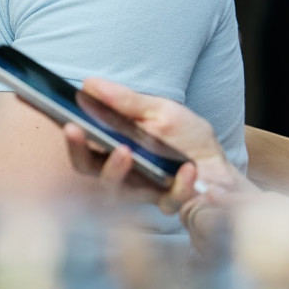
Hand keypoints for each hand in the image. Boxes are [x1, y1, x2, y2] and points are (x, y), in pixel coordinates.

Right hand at [63, 78, 252, 229]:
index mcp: (115, 150)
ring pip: (115, 192)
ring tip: (125, 150)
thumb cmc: (187, 139)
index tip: (68, 122)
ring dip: (115, 171)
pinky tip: (188, 169)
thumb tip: (90, 84)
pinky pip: (167, 200)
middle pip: (88, 170)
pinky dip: (178, 185)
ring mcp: (143, 192)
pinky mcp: (168, 204)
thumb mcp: (160, 111)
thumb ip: (127, 102)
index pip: (83, 148)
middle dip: (80, 152)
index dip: (72, 138)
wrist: (221, 166)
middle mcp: (121, 174)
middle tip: (80, 132)